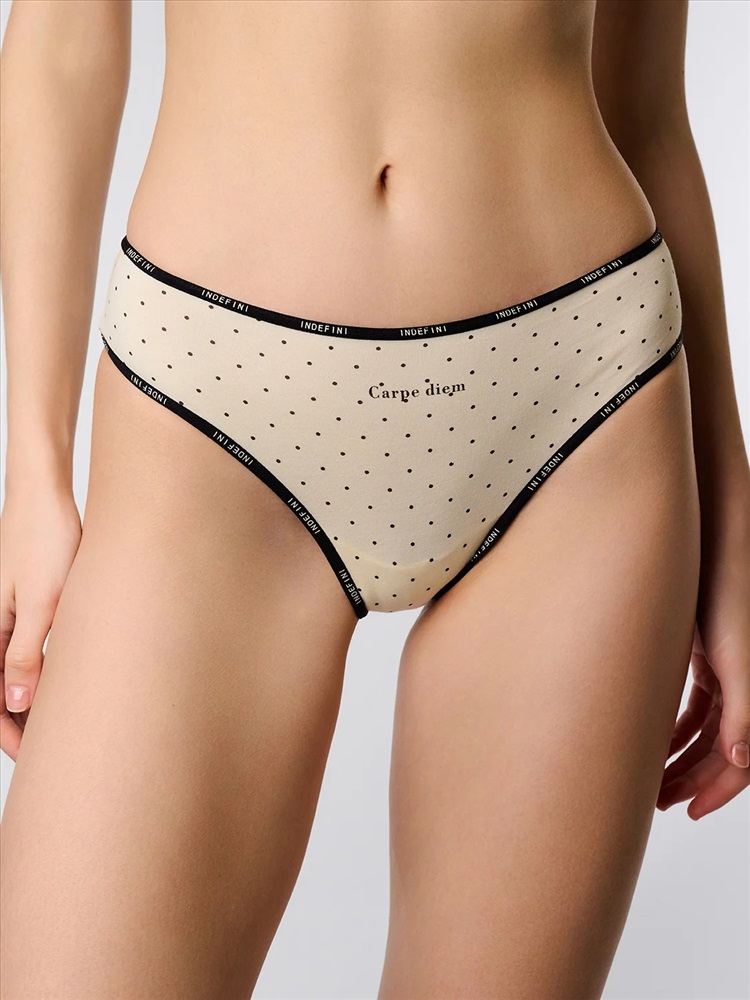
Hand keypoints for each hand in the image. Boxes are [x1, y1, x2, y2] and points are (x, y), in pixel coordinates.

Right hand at [0, 485, 81, 761]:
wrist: (46, 495)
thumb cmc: (45, 540)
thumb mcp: (42, 602)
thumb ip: (28, 653)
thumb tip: (16, 703)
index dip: (9, 731)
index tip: (31, 757)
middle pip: (0, 688)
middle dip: (18, 722)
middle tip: (49, 749)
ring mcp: (6, 614)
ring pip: (13, 670)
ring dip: (30, 698)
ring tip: (57, 723)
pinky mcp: (23, 603)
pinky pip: (24, 648)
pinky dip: (38, 671)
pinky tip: (59, 682)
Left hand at [657, 510, 749, 818]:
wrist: (705, 543)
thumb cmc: (723, 593)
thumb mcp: (731, 656)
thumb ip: (743, 707)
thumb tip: (743, 759)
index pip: (741, 759)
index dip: (717, 791)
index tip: (688, 813)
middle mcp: (745, 683)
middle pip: (720, 749)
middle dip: (693, 779)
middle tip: (659, 801)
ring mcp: (724, 668)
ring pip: (704, 729)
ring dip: (682, 756)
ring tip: (650, 778)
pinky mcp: (704, 652)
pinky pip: (694, 703)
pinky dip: (675, 724)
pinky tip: (650, 736)